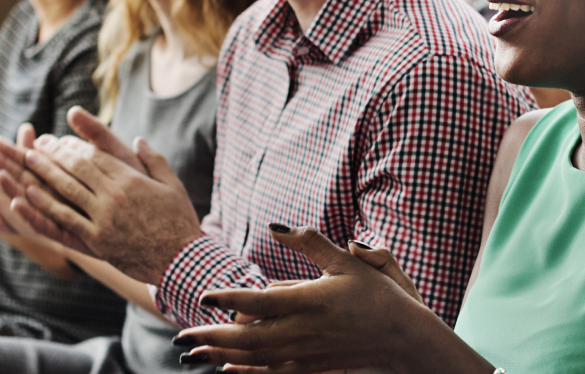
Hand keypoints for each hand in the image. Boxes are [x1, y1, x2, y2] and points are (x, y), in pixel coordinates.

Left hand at [3, 107, 201, 283]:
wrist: (180, 260)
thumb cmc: (179, 221)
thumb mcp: (173, 185)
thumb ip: (154, 160)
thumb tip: (138, 140)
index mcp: (132, 180)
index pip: (95, 156)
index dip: (74, 145)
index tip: (59, 139)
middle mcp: (114, 196)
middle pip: (77, 169)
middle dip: (54, 154)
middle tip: (37, 144)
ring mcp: (103, 219)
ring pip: (66, 191)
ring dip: (44, 174)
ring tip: (27, 161)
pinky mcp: (97, 241)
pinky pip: (65, 220)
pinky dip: (45, 207)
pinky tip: (28, 195)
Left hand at [173, 226, 489, 373]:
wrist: (402, 337)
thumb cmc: (376, 295)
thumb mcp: (346, 261)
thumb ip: (308, 243)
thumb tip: (276, 226)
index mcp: (308, 301)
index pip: (258, 302)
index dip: (228, 300)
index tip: (202, 298)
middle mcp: (301, 331)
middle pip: (246, 337)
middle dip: (211, 337)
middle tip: (182, 335)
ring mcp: (304, 353)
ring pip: (253, 358)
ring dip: (221, 356)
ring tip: (193, 353)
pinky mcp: (310, 367)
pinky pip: (270, 373)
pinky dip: (246, 372)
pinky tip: (228, 370)